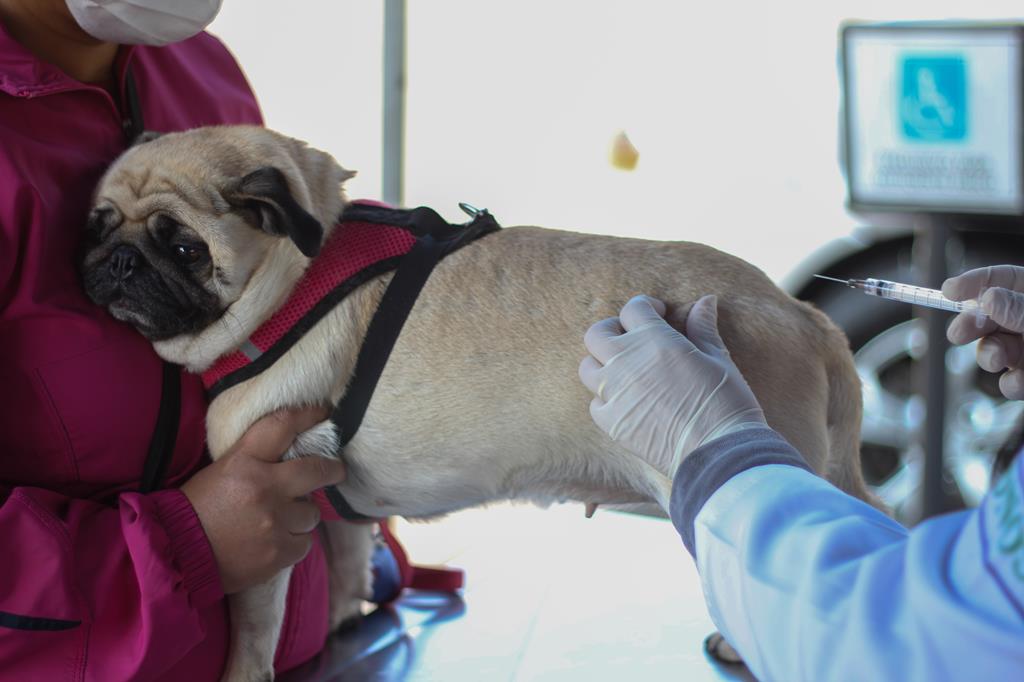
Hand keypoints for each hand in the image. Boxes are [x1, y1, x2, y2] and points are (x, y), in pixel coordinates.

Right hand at [181, 407, 344, 593]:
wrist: (176, 557)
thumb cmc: (195, 511)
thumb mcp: (220, 472)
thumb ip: (256, 461)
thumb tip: (291, 456)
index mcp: (244, 462)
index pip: (282, 425)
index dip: (308, 415)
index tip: (324, 412)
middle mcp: (265, 488)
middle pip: (317, 470)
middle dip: (333, 470)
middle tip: (337, 471)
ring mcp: (274, 522)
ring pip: (311, 512)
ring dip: (300, 516)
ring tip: (277, 522)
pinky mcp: (279, 552)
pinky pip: (304, 543)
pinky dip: (293, 543)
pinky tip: (272, 543)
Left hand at [579, 295, 765, 479]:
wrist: (718, 451)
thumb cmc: (726, 401)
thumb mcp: (718, 358)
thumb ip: (702, 328)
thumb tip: (705, 301)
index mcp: (655, 339)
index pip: (633, 308)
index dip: (645, 307)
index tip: (657, 314)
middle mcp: (626, 361)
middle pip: (597, 334)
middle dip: (611, 330)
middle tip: (629, 338)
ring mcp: (614, 392)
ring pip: (588, 368)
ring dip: (602, 364)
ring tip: (623, 371)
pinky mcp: (611, 422)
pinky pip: (595, 403)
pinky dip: (606, 399)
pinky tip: (626, 402)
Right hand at [944, 265, 1023, 398]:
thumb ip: (1020, 310)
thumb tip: (987, 298)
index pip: (1001, 279)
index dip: (973, 283)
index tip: (948, 291)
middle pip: (989, 316)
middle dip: (969, 325)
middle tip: (957, 335)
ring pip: (994, 349)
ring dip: (989, 355)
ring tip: (996, 360)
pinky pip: (1011, 380)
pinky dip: (1010, 383)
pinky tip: (1016, 382)